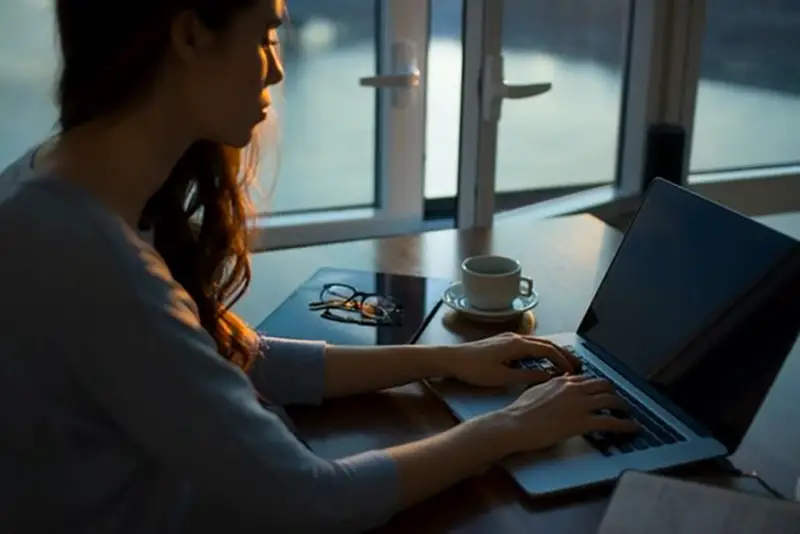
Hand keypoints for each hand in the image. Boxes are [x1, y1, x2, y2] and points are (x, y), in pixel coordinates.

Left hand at [440, 332, 580, 387]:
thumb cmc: (474, 369)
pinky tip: (540, 362)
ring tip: (562, 364)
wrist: (451, 359)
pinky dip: (539, 352)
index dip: (563, 360)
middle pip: (546, 343)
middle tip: (576, 365)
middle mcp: (515, 337)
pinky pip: (527, 345)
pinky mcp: (502, 342)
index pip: (548, 350)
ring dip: (551, 352)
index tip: (573, 371)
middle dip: (562, 354)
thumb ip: (527, 377)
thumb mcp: (502, 377)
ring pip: (537, 343)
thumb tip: (548, 377)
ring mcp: (508, 338)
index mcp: (517, 344)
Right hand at [496, 374, 638, 454]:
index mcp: (563, 381)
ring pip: (612, 400)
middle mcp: (574, 388)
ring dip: (624, 408)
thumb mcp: (536, 390)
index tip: (603, 393)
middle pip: (604, 385)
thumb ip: (552, 385)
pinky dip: (626, 425)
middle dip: (614, 393)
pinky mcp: (583, 422)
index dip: (598, 387)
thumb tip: (560, 382)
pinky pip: (611, 421)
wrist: (515, 424)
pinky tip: (633, 428)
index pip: (588, 379)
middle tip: (618, 403)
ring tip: (628, 414)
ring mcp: (580, 404)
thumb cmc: (520, 411)